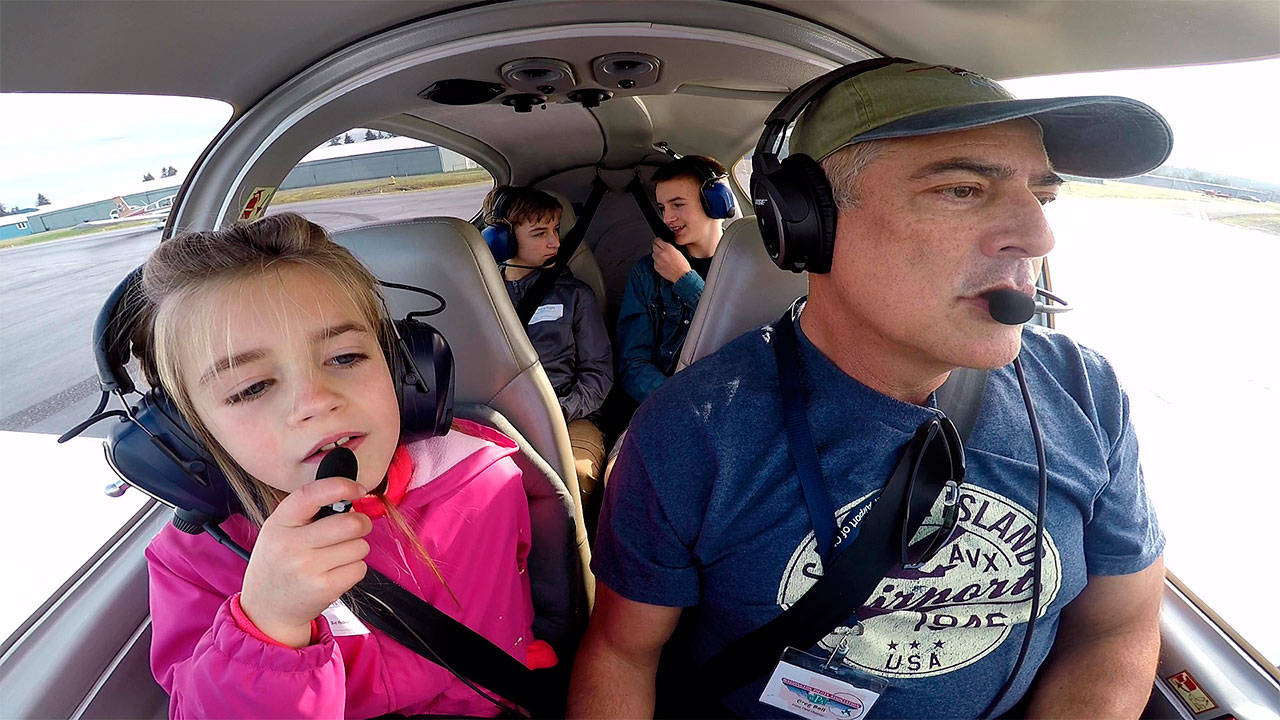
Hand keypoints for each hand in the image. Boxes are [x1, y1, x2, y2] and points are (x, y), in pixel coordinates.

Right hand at [239, 476, 371, 646]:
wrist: (265, 608)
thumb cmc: (279, 562)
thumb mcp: (280, 529)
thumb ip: (309, 511)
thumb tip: (349, 498)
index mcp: (279, 523)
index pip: (312, 495)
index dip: (342, 487)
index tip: (358, 489)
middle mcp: (291, 545)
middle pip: (350, 523)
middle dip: (361, 522)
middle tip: (355, 527)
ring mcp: (308, 568)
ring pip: (360, 546)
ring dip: (356, 548)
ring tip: (336, 555)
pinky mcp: (324, 588)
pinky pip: (359, 568)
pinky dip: (354, 568)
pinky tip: (335, 572)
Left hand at [651, 238, 691, 283]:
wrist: (681, 276)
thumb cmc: (682, 265)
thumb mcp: (678, 251)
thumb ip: (670, 246)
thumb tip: (664, 244)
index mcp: (668, 248)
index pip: (657, 240)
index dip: (658, 240)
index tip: (659, 241)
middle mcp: (661, 253)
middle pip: (654, 246)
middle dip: (657, 247)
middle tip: (661, 250)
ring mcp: (658, 260)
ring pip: (653, 254)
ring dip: (657, 254)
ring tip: (664, 258)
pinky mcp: (656, 267)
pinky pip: (654, 262)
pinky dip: (657, 262)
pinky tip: (664, 264)